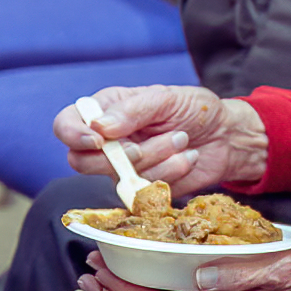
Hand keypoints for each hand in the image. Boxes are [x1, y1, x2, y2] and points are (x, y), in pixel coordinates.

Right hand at [53, 85, 268, 192]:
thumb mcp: (167, 98)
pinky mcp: (140, 188)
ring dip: (160, 158)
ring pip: (118, 176)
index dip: (74, 135)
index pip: (65, 125)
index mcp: (105, 111)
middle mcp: (106, 142)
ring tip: (184, 140)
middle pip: (83, 161)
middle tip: (170, 136)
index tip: (99, 140)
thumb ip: (133, 109)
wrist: (225, 136)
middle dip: (129, 153)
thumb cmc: (195, 110)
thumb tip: (99, 127)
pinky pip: (142, 191)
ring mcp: (121, 168)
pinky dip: (171, 174)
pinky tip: (188, 159)